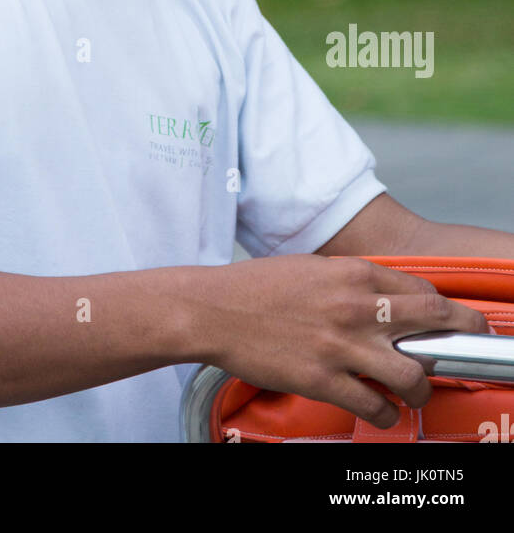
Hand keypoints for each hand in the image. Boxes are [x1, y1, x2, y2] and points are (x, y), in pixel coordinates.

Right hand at [192, 253, 488, 428]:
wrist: (214, 309)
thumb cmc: (257, 288)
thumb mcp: (313, 268)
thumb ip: (351, 281)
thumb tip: (383, 299)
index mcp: (353, 273)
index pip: (422, 289)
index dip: (443, 309)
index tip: (448, 321)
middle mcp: (355, 306)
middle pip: (434, 319)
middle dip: (462, 333)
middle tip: (468, 346)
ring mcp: (341, 345)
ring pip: (413, 374)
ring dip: (422, 387)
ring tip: (414, 391)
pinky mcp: (323, 380)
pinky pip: (375, 407)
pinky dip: (385, 415)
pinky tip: (378, 411)